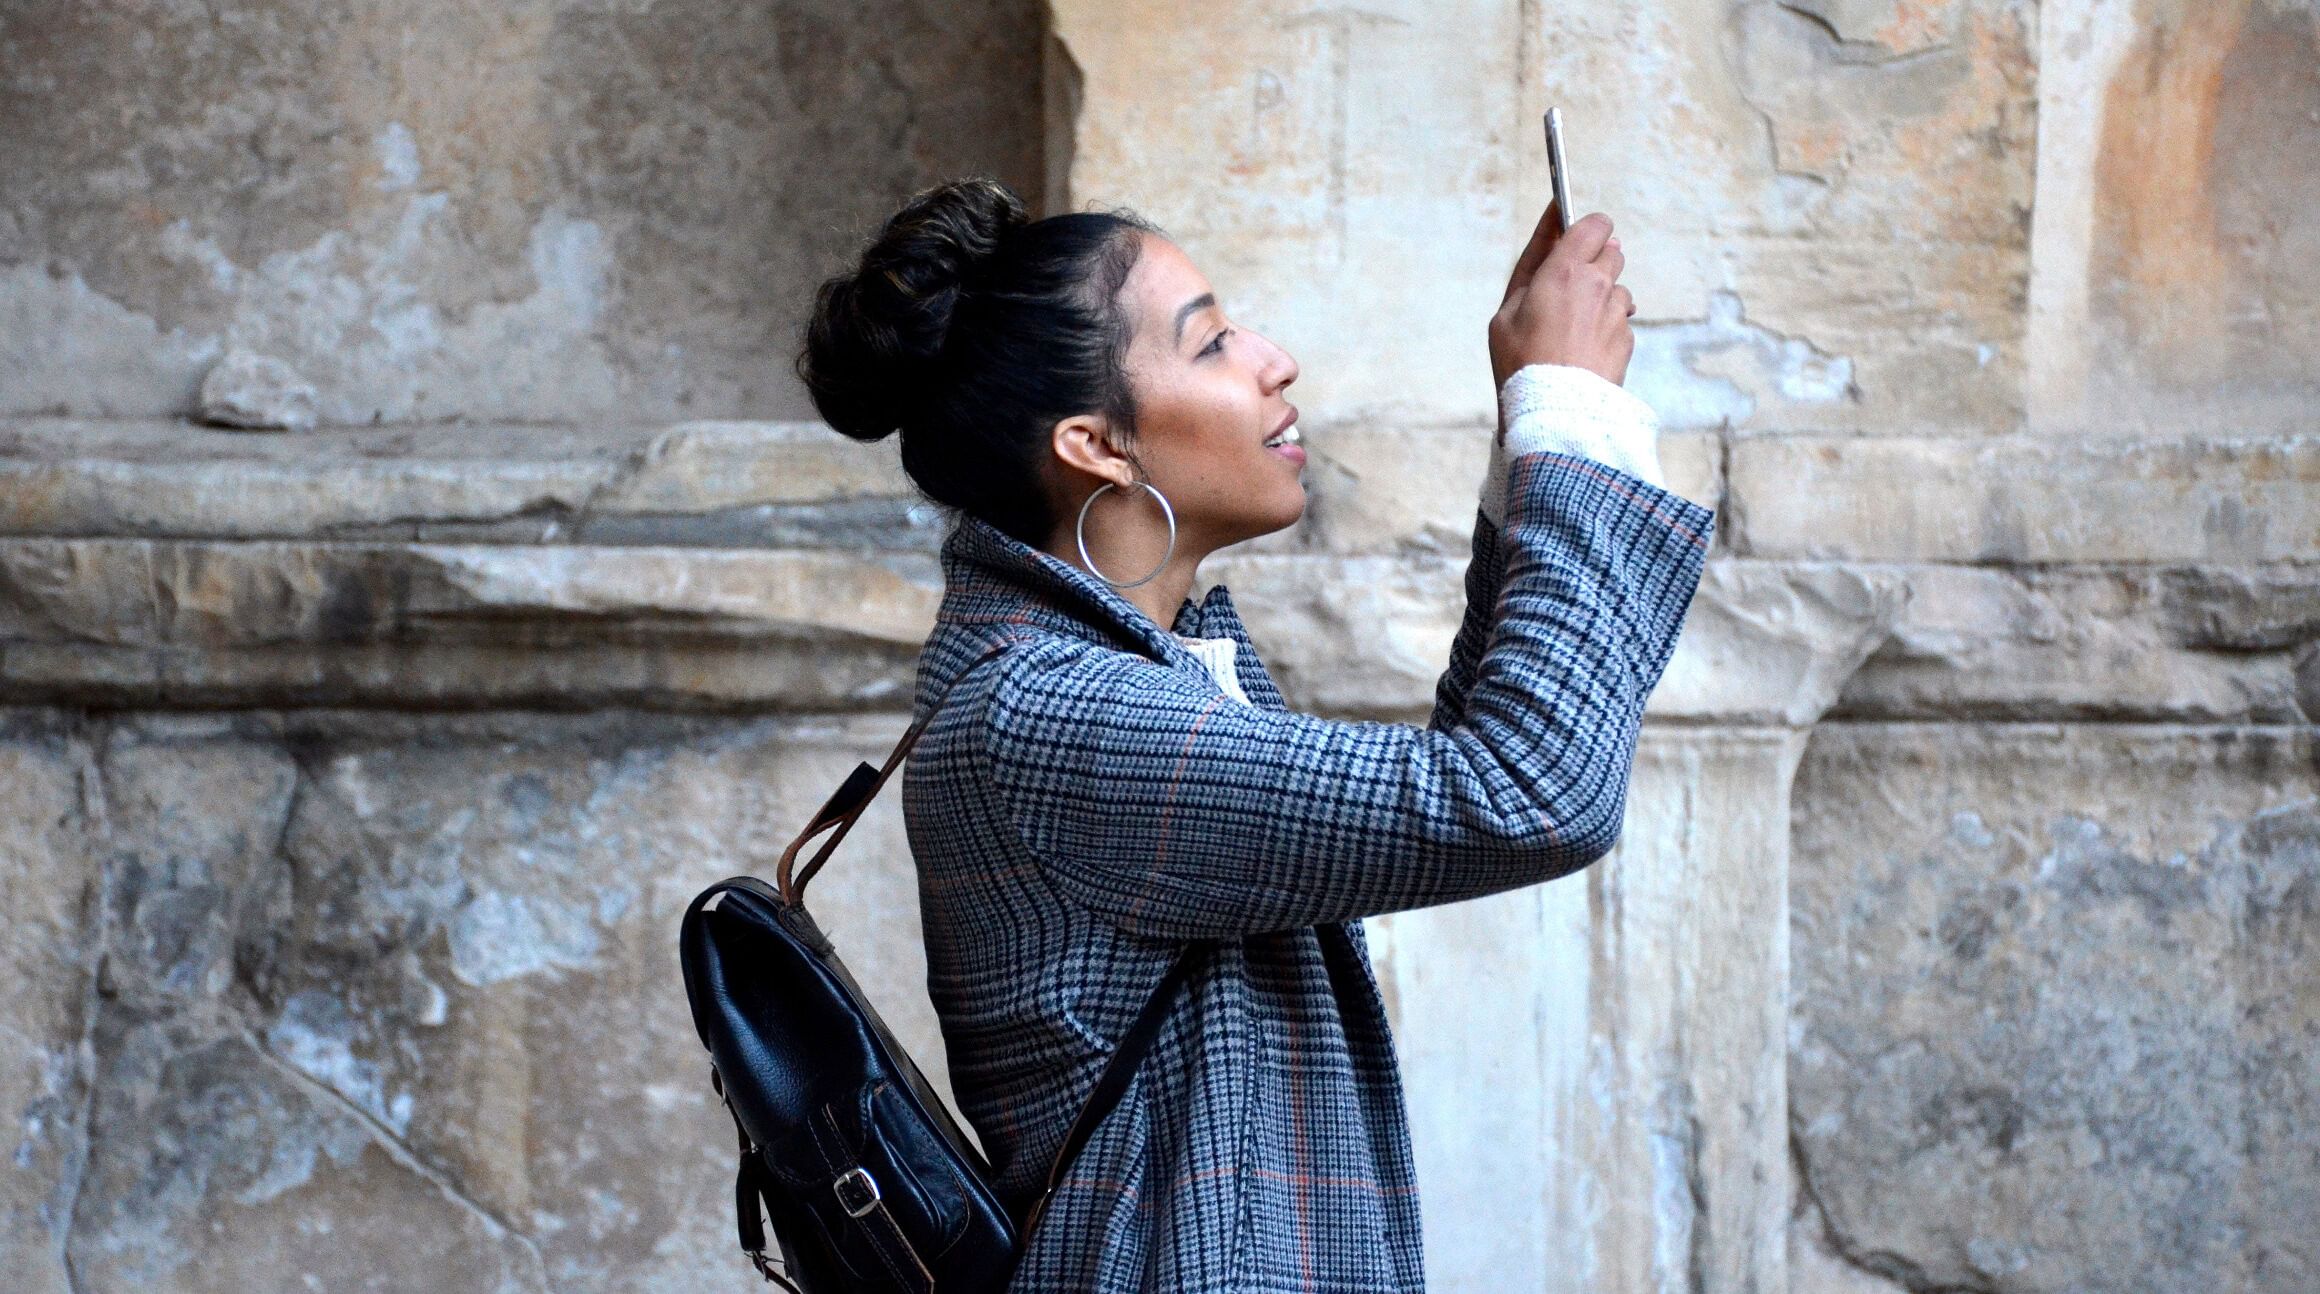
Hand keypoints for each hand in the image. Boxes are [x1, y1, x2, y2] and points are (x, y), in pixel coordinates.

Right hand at [1487, 200, 1635, 389]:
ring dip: (1601, 299)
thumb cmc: (1520, 361)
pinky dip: (1606, 329)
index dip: (1586, 228)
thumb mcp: (1506, 311)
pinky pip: (1620, 321)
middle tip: (1568, 289)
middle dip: (1594, 263)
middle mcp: (1598, 284)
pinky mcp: (1627, 339)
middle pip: (1612, 252)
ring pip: (1617, 289)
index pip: (1594, 224)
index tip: (1573, 236)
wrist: (1553, 411)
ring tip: (1572, 329)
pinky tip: (1584, 350)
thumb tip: (1557, 233)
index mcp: (1565, 270)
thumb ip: (1533, 267)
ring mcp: (1617, 313)